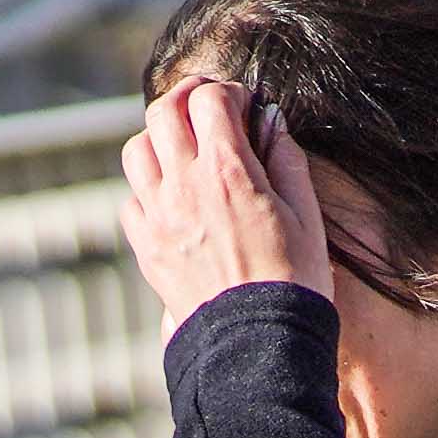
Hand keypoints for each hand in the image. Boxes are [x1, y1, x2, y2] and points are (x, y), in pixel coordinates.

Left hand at [120, 76, 332, 343]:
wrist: (260, 345)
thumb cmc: (296, 281)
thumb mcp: (308, 216)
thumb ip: (287, 159)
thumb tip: (270, 119)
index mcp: (229, 172)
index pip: (210, 100)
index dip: (228, 92)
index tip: (244, 104)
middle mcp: (184, 187)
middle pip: (162, 112)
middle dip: (186, 100)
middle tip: (207, 109)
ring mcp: (159, 217)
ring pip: (136, 150)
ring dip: (158, 140)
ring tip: (183, 152)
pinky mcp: (147, 248)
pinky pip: (130, 200)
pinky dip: (147, 190)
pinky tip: (172, 200)